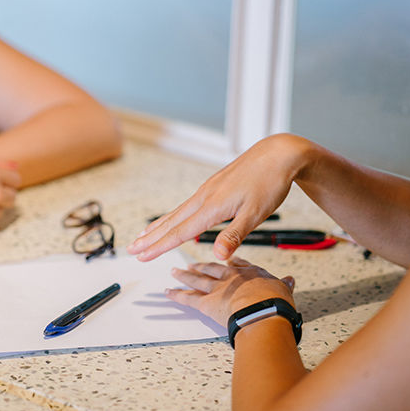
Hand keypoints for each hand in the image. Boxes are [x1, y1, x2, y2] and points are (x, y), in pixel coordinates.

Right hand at [128, 133, 311, 260]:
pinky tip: (174, 218)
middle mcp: (204, 197)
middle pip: (172, 221)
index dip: (159, 246)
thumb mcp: (256, 213)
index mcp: (212, 206)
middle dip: (150, 237)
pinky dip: (174, 215)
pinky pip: (187, 205)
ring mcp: (208, 190)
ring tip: (143, 235)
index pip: (180, 231)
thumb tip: (217, 256)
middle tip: (131, 249)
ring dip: (159, 226)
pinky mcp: (214, 186)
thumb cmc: (270, 183)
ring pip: (177, 212)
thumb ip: (234, 235)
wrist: (278, 154)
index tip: (141, 256)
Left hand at [167, 256, 295, 326]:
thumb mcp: (284, 290)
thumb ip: (284, 285)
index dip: (230, 261)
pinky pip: (187, 299)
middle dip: (201, 266)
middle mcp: (230, 278)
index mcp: (250, 273)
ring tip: (175, 272)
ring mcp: (217, 289)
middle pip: (212, 269)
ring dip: (184, 276)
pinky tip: (168, 292)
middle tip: (191, 264)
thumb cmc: (275, 303)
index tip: (225, 259)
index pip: (238, 264)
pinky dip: (176, 296)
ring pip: (197, 280)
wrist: (263, 312)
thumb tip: (290, 281)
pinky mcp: (206, 303)